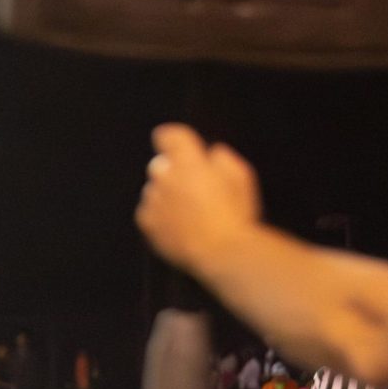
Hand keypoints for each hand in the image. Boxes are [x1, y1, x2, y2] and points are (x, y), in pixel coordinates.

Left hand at [135, 124, 260, 270]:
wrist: (221, 252)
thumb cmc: (235, 215)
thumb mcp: (241, 177)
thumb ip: (222, 159)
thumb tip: (211, 155)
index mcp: (189, 161)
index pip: (168, 136)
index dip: (173, 140)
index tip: (178, 147)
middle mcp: (166, 177)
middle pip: (159, 164)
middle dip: (172, 172)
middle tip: (192, 189)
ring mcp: (154, 201)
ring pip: (153, 190)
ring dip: (165, 196)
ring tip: (187, 214)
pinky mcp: (148, 223)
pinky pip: (146, 212)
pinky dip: (157, 216)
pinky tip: (177, 226)